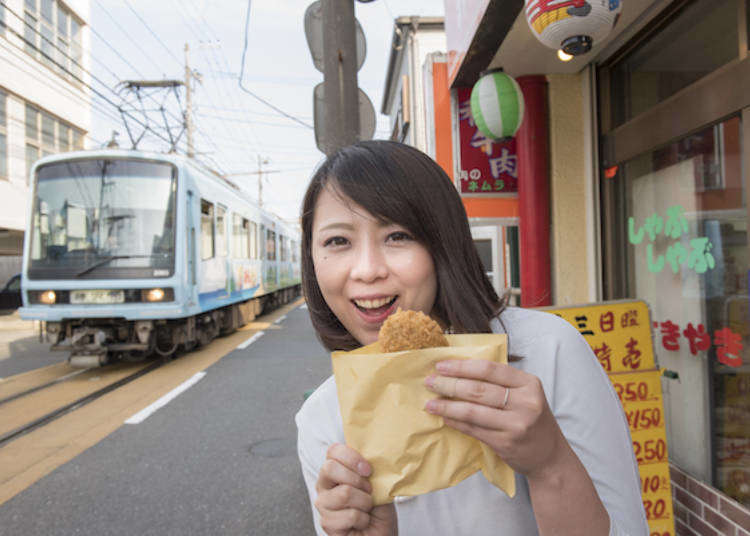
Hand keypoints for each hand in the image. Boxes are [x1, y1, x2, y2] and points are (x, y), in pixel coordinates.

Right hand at [315, 443, 396, 535]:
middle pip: (330, 468)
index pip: (333, 451)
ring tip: (366, 509)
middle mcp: (324, 485)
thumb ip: (370, 471)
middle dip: (357, 479)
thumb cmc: (378, 510)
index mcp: (336, 471)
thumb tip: (371, 457)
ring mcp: (323, 504)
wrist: (380, 535)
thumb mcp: (379, 485)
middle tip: (369, 491)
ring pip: (344, 493)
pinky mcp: (326, 523)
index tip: (368, 470)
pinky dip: (363, 519)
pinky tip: (362, 522)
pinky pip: (350, 515)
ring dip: (365, 502)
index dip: (352, 457)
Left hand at [424, 359, 565, 477]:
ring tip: (430, 403)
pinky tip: (444, 418)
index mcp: (528, 383)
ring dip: (447, 406)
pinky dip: (456, 422)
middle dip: (449, 385)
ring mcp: (516, 424)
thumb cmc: (532, 420)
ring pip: (472, 411)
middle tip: (430, 382)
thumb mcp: (525, 394)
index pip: (489, 370)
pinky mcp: (505, 443)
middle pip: (478, 390)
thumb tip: (459, 369)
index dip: (462, 367)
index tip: (441, 366)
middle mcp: (525, 402)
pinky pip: (473, 429)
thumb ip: (501, 382)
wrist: (549, 456)